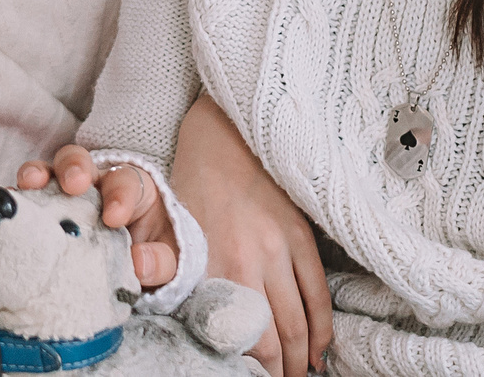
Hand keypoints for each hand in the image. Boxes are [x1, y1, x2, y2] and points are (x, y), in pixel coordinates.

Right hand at [15, 146, 178, 289]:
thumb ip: (161, 260)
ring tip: (29, 184)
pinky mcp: (46, 209)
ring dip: (39, 173)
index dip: (119, 196)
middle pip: (82, 161)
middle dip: (76, 168)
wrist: (135, 267)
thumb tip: (138, 263)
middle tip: (74, 184)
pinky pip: (30, 197)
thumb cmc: (154, 254)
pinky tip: (10, 203)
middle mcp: (96, 183)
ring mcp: (67, 194)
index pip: (125, 181)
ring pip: (51, 171)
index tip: (114, 218)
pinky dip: (19, 197)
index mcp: (133, 189)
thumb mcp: (170, 259)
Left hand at [172, 95, 329, 375]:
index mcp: (211, 263)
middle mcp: (248, 261)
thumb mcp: (168, 227)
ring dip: (303, 358)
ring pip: (299, 322)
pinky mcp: (300, 235)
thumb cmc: (190, 180)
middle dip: (279, 370)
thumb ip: (167, 270)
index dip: (246, 365)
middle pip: (273, 337)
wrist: (223, 131)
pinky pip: (317, 293)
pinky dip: (321, 327)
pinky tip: (320, 350)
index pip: (236, 335)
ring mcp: (280, 250)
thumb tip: (161, 305)